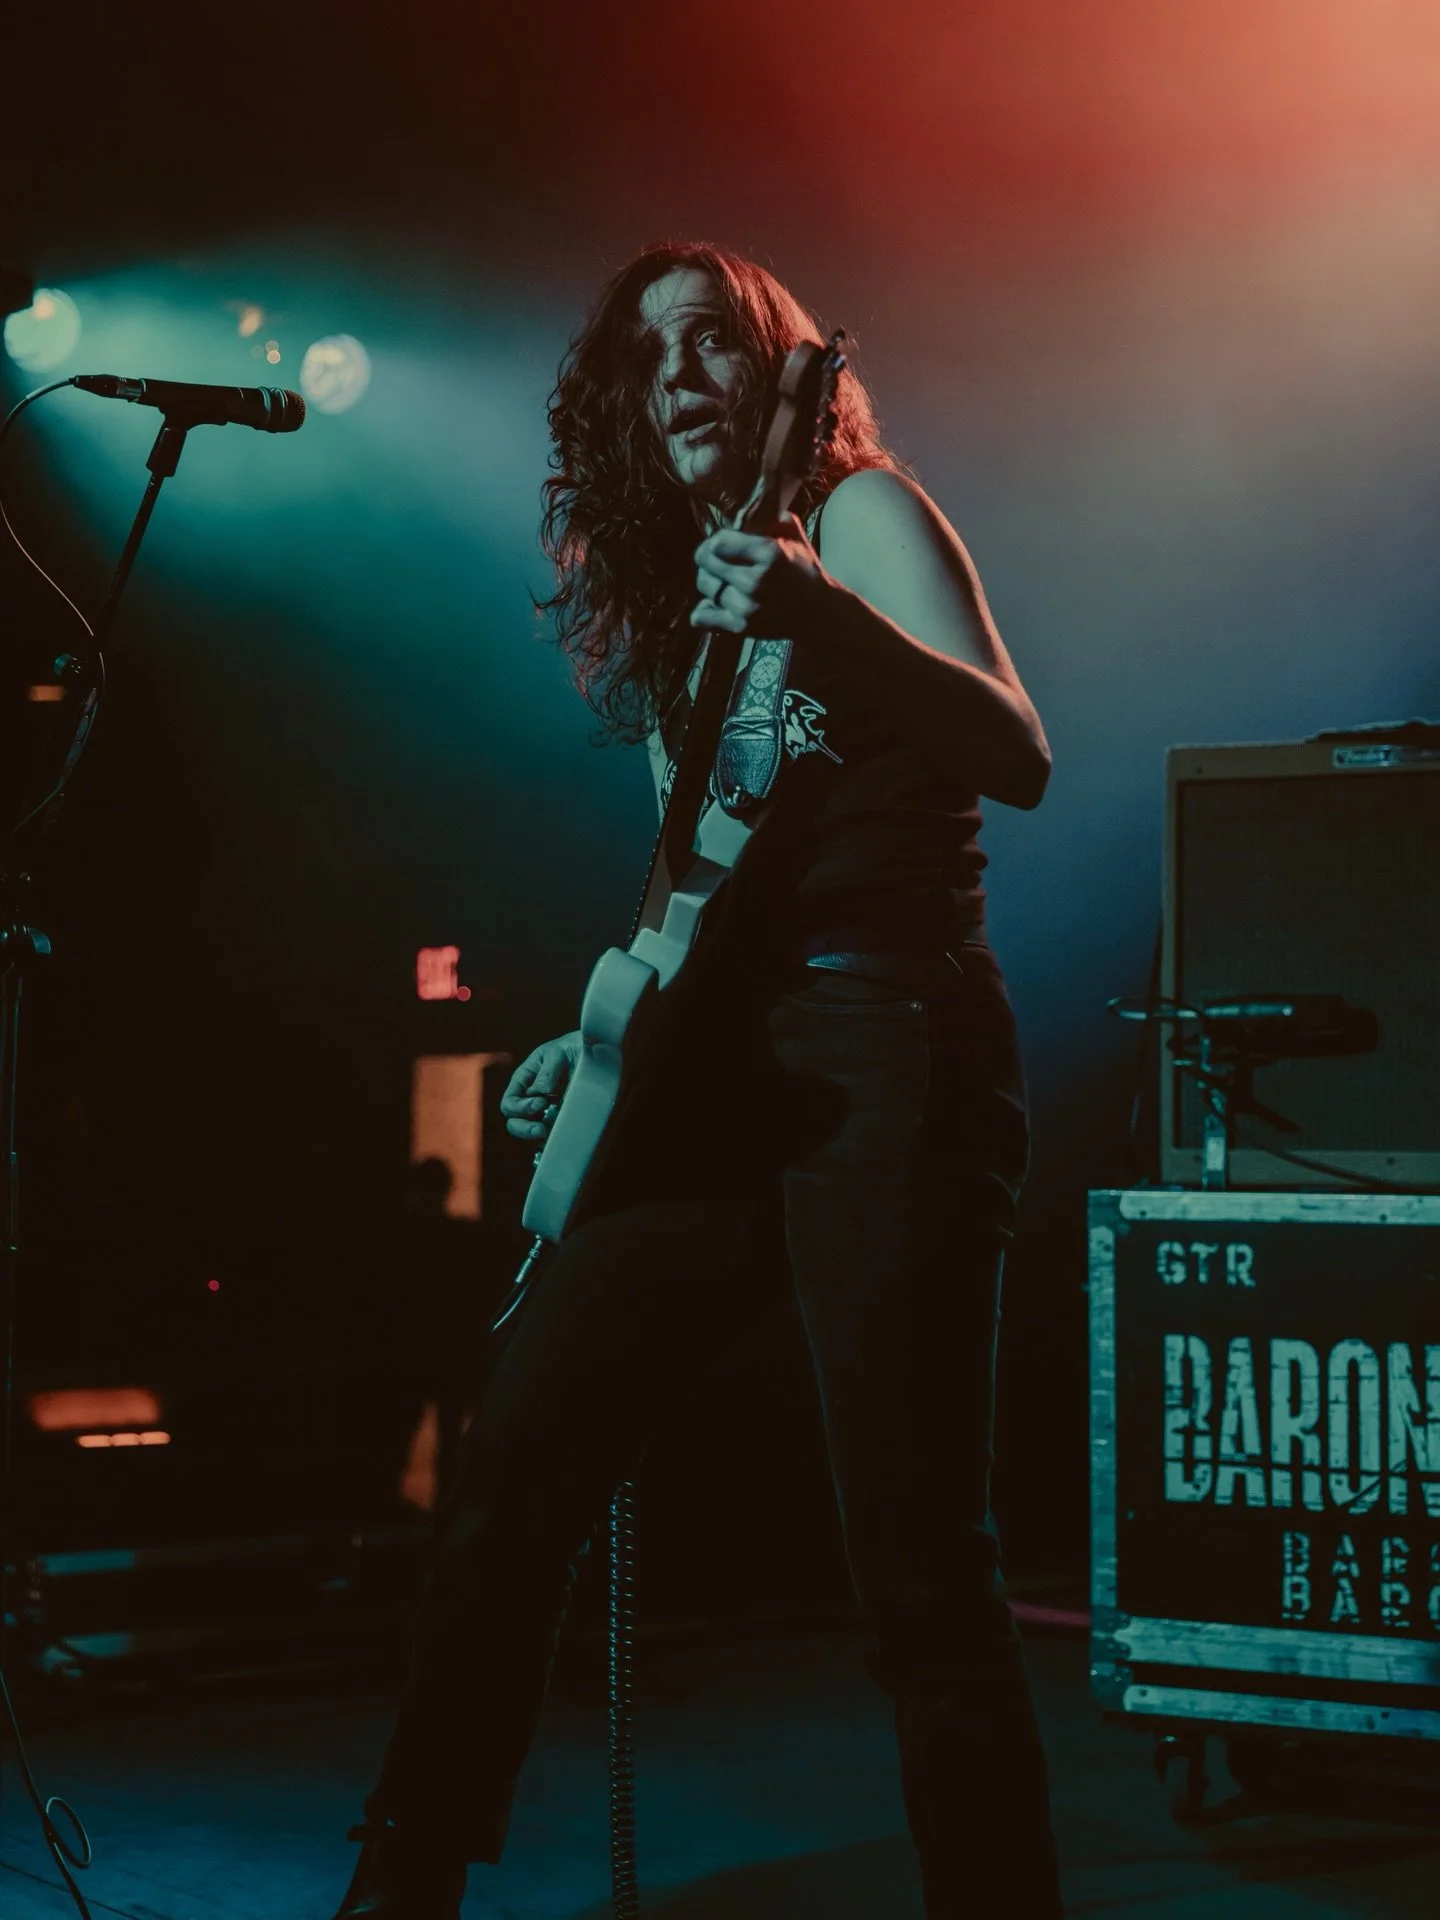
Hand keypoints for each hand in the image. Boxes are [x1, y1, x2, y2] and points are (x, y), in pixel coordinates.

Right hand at [501, 1032, 581, 1140]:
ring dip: (538, 1137)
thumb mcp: (560, 1052)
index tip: (542, 1102)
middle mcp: (532, 1098)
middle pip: (515, 1122)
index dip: (521, 1107)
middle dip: (524, 1129)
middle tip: (542, 1128)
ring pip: (532, 1133)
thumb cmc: (575, 1047)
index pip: (510, 1102)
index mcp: (525, 1080)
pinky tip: (562, 1138)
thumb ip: (548, 1070)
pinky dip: (554, 1141)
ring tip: (551, 1133)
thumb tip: (540, 1092)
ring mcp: (547, 1112)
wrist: (600, 1052)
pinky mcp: (563, 1120)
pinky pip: (552, 1136)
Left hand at [690, 513, 830, 639]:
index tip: (721, 544)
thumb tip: (748, 506)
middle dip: (708, 558)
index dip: (715, 541)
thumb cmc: (803, 571)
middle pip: (706, 563)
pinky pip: (702, 616)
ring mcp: (747, 607)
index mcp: (769, 554)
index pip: (718, 543)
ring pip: (705, 587)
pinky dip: (704, 609)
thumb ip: (772, 518)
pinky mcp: (740, 628)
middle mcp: (755, 582)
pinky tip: (717, 603)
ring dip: (710, 581)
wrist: (817, 612)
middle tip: (717, 560)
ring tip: (723, 580)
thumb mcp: (794, 537)